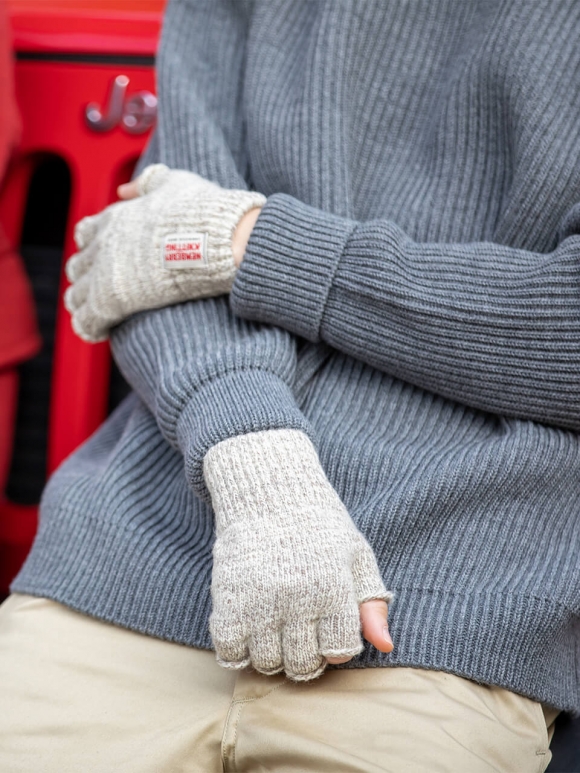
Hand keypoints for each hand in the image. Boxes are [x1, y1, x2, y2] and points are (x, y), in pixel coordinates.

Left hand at [64, 164, 265, 341]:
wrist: (220, 240)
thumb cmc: (204, 213)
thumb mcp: (174, 183)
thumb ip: (147, 184)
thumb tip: (123, 190)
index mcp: (115, 217)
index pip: (86, 234)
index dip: (94, 247)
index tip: (106, 258)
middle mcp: (104, 244)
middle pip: (79, 265)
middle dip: (88, 278)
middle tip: (104, 291)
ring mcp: (105, 272)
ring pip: (77, 295)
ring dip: (85, 305)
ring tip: (98, 316)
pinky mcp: (112, 299)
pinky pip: (88, 320)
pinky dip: (90, 327)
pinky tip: (100, 332)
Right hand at [203, 429, 393, 680]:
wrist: (269, 491)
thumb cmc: (319, 528)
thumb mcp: (356, 556)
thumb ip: (372, 604)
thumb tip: (385, 646)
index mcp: (333, 586)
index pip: (339, 651)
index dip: (337, 646)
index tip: (329, 627)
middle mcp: (297, 596)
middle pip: (302, 663)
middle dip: (305, 656)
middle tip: (301, 632)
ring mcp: (259, 598)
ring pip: (266, 662)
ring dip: (272, 654)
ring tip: (276, 629)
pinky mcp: (228, 597)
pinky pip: (230, 651)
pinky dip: (238, 652)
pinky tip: (249, 632)